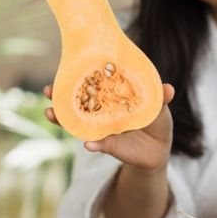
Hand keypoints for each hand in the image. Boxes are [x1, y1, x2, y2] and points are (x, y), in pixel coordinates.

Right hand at [44, 83, 174, 171]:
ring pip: (79, 123)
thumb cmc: (156, 120)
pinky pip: (98, 145)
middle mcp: (102, 112)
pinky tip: (88, 144)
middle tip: (48, 90)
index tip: (63, 68)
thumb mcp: (160, 107)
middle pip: (77, 102)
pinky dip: (93, 144)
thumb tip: (169, 89)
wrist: (159, 149)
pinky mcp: (109, 147)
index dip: (77, 77)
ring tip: (51, 114)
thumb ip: (161, 98)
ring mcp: (102, 129)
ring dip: (64, 120)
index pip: (91, 84)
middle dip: (60, 96)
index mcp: (112, 97)